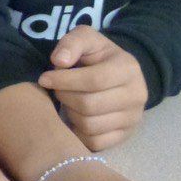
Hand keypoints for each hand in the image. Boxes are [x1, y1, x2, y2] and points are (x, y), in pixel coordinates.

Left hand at [39, 26, 147, 149]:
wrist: (118, 74)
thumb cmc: (97, 55)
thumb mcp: (86, 38)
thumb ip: (72, 43)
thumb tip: (59, 61)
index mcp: (128, 69)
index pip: (93, 80)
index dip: (64, 80)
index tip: (44, 78)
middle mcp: (136, 96)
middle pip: (89, 105)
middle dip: (65, 97)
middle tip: (56, 90)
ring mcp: (133, 119)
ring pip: (90, 125)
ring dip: (70, 114)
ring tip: (67, 101)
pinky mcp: (125, 136)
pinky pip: (95, 142)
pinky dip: (78, 131)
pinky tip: (75, 116)